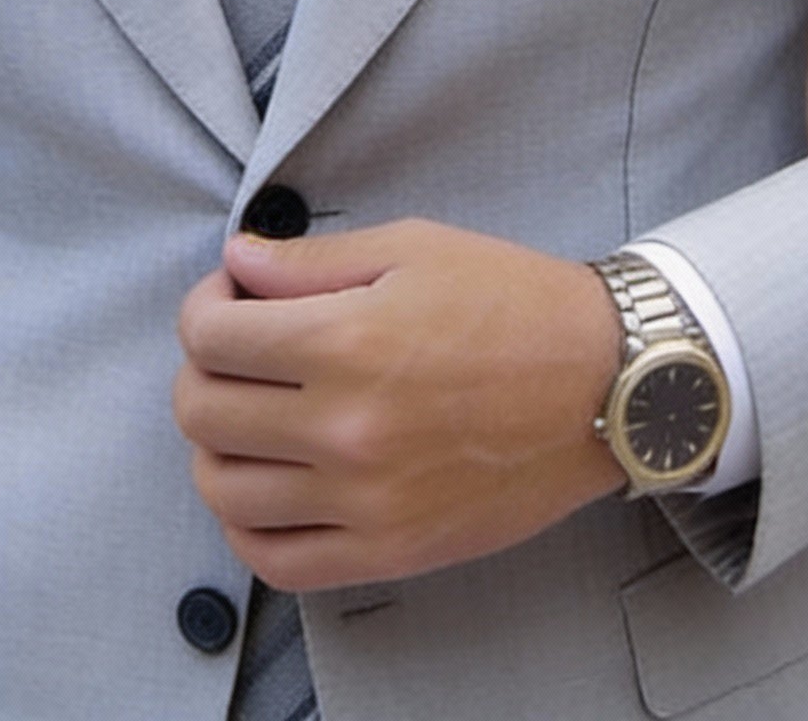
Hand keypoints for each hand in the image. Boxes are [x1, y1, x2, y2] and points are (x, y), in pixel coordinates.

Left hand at [173, 217, 625, 591]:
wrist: (606, 384)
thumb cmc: (515, 303)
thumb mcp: (412, 247)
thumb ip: (309, 260)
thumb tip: (236, 263)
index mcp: (346, 343)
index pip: (211, 336)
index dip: (205, 306)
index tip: (231, 297)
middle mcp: (345, 430)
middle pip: (201, 411)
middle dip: (203, 367)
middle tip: (239, 346)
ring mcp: (364, 502)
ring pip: (223, 489)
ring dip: (217, 443)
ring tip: (252, 411)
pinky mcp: (389, 551)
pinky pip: (275, 559)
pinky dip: (248, 523)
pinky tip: (269, 480)